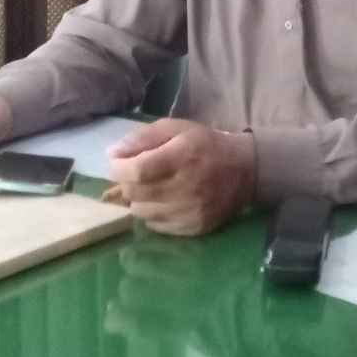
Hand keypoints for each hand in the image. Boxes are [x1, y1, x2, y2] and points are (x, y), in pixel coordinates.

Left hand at [107, 118, 255, 236]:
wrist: (245, 171)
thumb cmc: (206, 144)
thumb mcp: (176, 128)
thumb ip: (143, 137)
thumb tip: (112, 154)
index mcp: (182, 156)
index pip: (137, 171)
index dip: (119, 168)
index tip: (117, 163)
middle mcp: (186, 186)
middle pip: (135, 192)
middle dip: (126, 182)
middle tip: (134, 174)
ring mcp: (190, 211)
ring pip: (141, 211)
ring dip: (138, 198)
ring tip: (151, 186)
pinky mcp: (193, 227)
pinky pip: (155, 225)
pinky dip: (152, 212)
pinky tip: (163, 200)